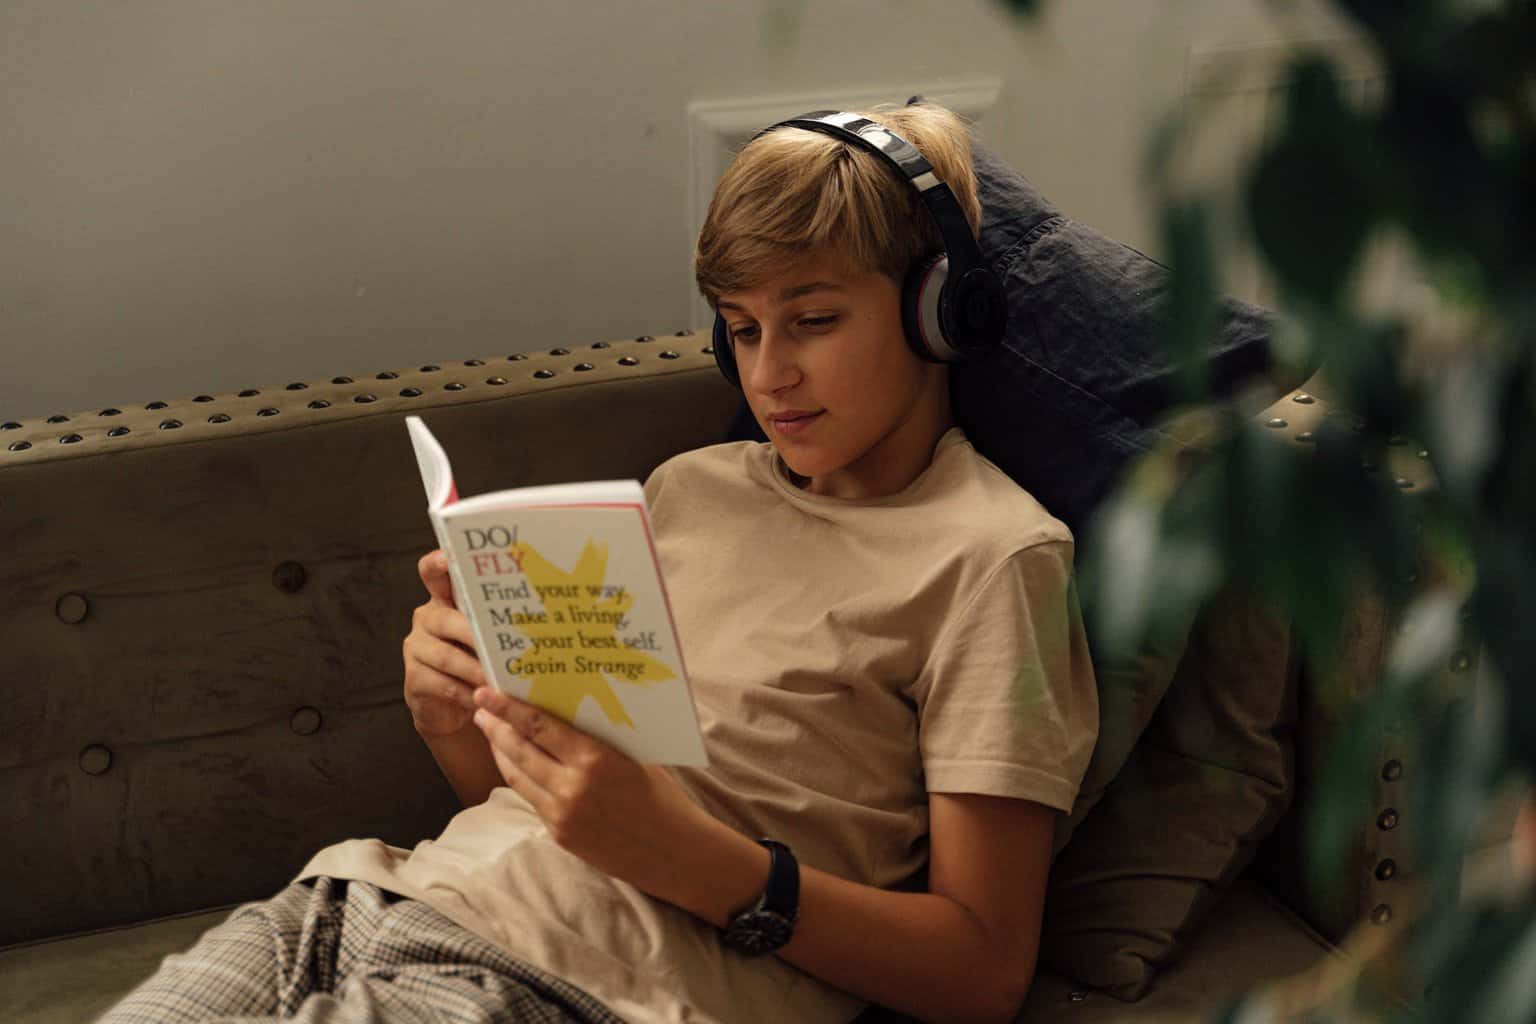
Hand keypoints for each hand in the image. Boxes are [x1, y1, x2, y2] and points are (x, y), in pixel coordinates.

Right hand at [403, 549, 486, 735]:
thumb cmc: (477, 661)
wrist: (452, 707)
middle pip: (445, 619)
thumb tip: (540, 610)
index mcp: (444, 601)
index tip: (448, 557)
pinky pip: (443, 684)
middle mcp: (426, 619)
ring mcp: (416, 648)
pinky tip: (485, 698)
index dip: (437, 564)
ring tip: (500, 679)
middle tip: (502, 645)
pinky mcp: (413, 679)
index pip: (432, 574)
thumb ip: (497, 620)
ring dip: (476, 669)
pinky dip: (468, 693)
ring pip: (446, 656)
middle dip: (475, 633)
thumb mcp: (487, 636)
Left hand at [471, 686, 719, 896]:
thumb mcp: (634, 756)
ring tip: (490, 732)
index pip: (539, 726)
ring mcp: (562, 814)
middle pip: (519, 749)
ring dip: (500, 752)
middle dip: (495, 726)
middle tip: (481, 706)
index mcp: (594, 759)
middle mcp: (572, 787)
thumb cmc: (661, 796)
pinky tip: (514, 764)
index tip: (487, 691)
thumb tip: (567, 709)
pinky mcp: (559, 834)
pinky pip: (531, 798)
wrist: (673, 852)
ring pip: (517, 776)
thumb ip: (599, 737)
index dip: (508, 707)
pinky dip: (518, 777)